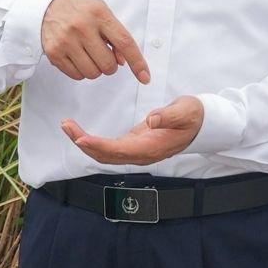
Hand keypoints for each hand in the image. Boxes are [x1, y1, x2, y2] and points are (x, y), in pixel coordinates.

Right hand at [41, 0, 149, 82]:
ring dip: (95, 69)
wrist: (46, 7)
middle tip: (102, 54)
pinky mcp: (54, 53)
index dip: (137, 62)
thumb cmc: (80, 10)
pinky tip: (77, 57)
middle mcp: (82, 27)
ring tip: (88, 54)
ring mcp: (66, 41)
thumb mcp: (101, 13)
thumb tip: (123, 61)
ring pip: (93, 73)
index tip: (145, 77)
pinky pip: (77, 76)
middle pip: (108, 65)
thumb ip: (116, 35)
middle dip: (110, 65)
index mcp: (99, 14)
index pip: (124, 42)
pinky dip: (81, 71)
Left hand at [63, 96, 203, 166]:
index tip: (81, 138)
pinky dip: (92, 141)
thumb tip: (151, 120)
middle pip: (106, 155)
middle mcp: (140, 154)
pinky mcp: (133, 145)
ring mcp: (136, 152)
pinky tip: (81, 133)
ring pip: (104, 154)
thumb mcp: (185, 111)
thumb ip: (168, 116)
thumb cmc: (192, 117)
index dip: (98, 146)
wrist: (201, 125)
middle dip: (83, 143)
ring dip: (84, 143)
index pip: (119, 150)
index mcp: (151, 148)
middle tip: (66, 126)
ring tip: (67, 127)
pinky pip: (108, 148)